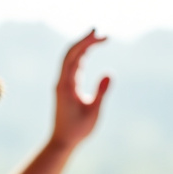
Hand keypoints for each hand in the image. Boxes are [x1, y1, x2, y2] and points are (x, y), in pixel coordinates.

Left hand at [51, 30, 110, 148]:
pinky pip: (74, 66)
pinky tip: (91, 52)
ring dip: (84, 47)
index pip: (74, 57)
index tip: (98, 34)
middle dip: (85, 40)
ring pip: (72, 59)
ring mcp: (64, 83)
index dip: (85, 43)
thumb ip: (101, 92)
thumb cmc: (78, 129)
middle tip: (101, 32)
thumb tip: (109, 73)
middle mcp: (62, 81)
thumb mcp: (93, 112)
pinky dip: (82, 57)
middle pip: (71, 54)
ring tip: (101, 38)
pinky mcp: (67, 87)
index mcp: (65, 84)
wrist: (62, 141)